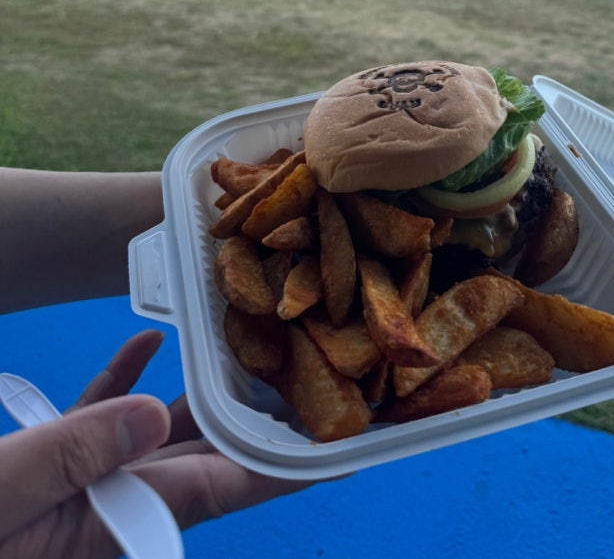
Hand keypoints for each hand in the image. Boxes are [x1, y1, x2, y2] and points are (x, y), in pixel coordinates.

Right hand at [0, 330, 312, 558]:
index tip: (338, 450)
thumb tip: (154, 412)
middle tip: (301, 370)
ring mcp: (84, 484)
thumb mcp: (8, 494)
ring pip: (158, 432)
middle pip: (203, 456)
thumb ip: (77, 455)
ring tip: (239, 345)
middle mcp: (114, 503)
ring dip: (195, 391)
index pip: (220, 488)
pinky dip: (126, 380)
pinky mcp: (52, 466)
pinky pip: (103, 419)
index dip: (282, 468)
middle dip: (251, 416)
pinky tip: (148, 339)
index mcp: (116, 517)